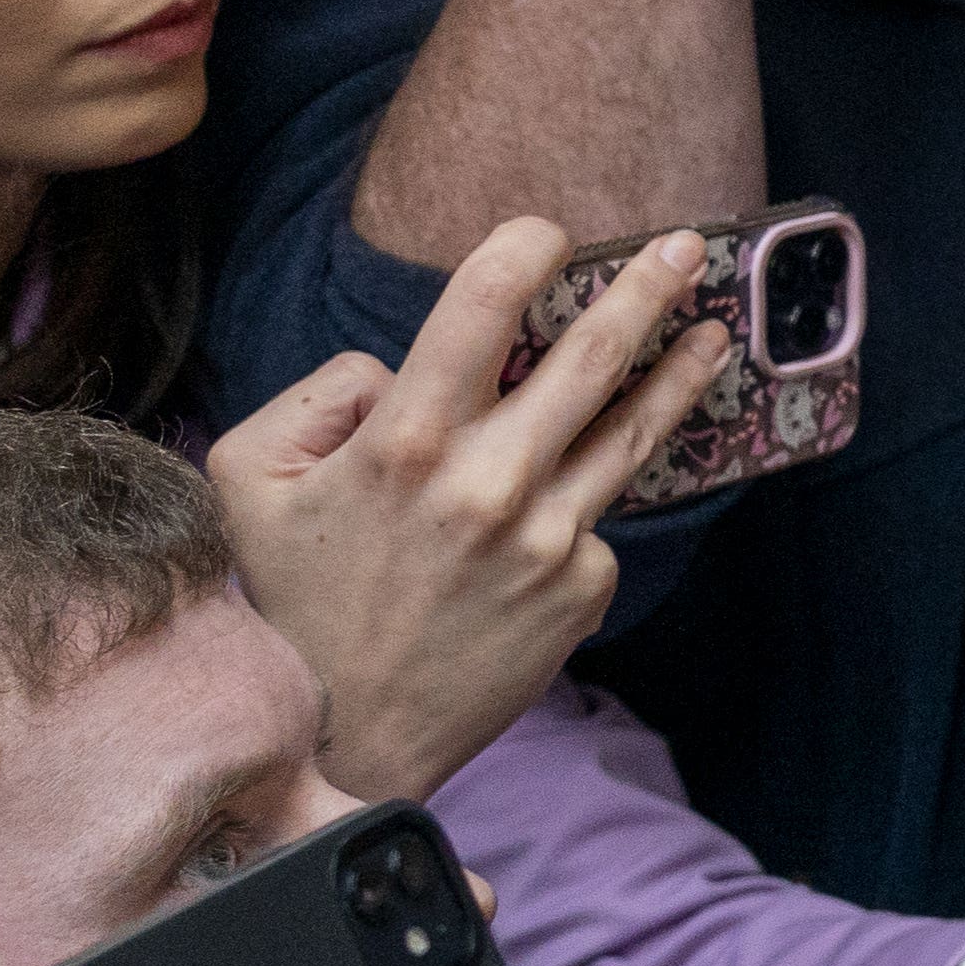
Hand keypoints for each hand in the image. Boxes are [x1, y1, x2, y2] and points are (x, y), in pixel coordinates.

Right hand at [207, 218, 723, 800]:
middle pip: (591, 357)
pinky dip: (577, 504)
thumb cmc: (291, 597)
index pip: (480, 308)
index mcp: (403, 443)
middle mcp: (489, 482)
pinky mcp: (583, 585)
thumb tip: (397, 369)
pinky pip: (591, 519)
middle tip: (684, 247)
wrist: (343, 734)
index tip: (550, 232)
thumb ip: (318, 399)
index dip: (523, 250)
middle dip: (645, 291)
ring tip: (713, 335)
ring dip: (680, 374)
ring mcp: (547, 536)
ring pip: (631, 433)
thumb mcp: (252, 480)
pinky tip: (553, 516)